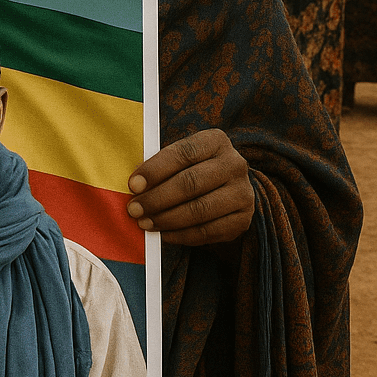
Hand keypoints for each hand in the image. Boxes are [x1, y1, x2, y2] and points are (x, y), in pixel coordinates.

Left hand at [126, 128, 253, 245]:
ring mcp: (243, 193)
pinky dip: (181, 235)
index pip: (183, 153)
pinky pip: (208, 231)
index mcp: (216, 141)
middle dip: (157, 198)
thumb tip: (135, 185)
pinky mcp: (243, 220)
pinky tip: (164, 234)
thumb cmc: (194, 169)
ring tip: (145, 223)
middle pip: (190, 183)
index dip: (155, 170)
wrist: (229, 190)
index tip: (133, 185)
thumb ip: (162, 166)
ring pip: (199, 210)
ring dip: (166, 219)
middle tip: (134, 209)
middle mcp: (234, 164)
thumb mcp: (183, 158)